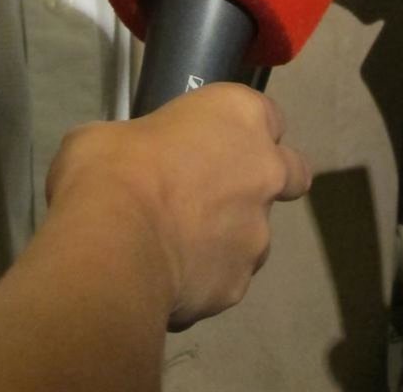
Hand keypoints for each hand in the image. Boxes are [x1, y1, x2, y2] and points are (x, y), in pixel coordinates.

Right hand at [45, 84, 310, 328]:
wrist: (112, 242)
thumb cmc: (112, 165)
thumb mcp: (113, 132)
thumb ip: (142, 144)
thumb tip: (132, 166)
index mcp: (240, 116)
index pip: (268, 116)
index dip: (242, 129)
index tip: (213, 139)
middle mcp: (264, 172)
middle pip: (290, 174)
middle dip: (264, 183)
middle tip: (215, 192)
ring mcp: (257, 236)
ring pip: (256, 234)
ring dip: (227, 236)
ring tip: (175, 244)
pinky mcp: (238, 287)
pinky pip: (225, 278)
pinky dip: (203, 277)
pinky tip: (166, 276)